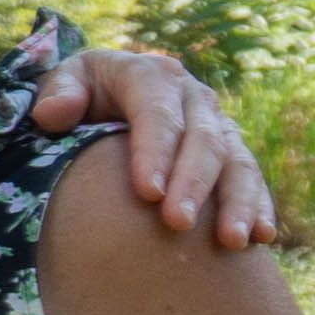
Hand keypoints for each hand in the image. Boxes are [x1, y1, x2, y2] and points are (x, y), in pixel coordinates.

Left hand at [36, 40, 279, 247]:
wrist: (107, 92)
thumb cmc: (79, 93)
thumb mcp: (61, 83)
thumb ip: (56, 93)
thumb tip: (53, 113)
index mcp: (149, 75)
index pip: (157, 114)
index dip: (154, 152)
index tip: (146, 193)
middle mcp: (191, 96)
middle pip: (202, 140)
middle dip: (193, 183)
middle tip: (178, 224)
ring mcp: (216, 123)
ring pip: (236, 160)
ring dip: (237, 200)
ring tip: (232, 240)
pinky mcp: (232, 150)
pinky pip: (251, 177)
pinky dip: (259, 205)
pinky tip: (261, 237)